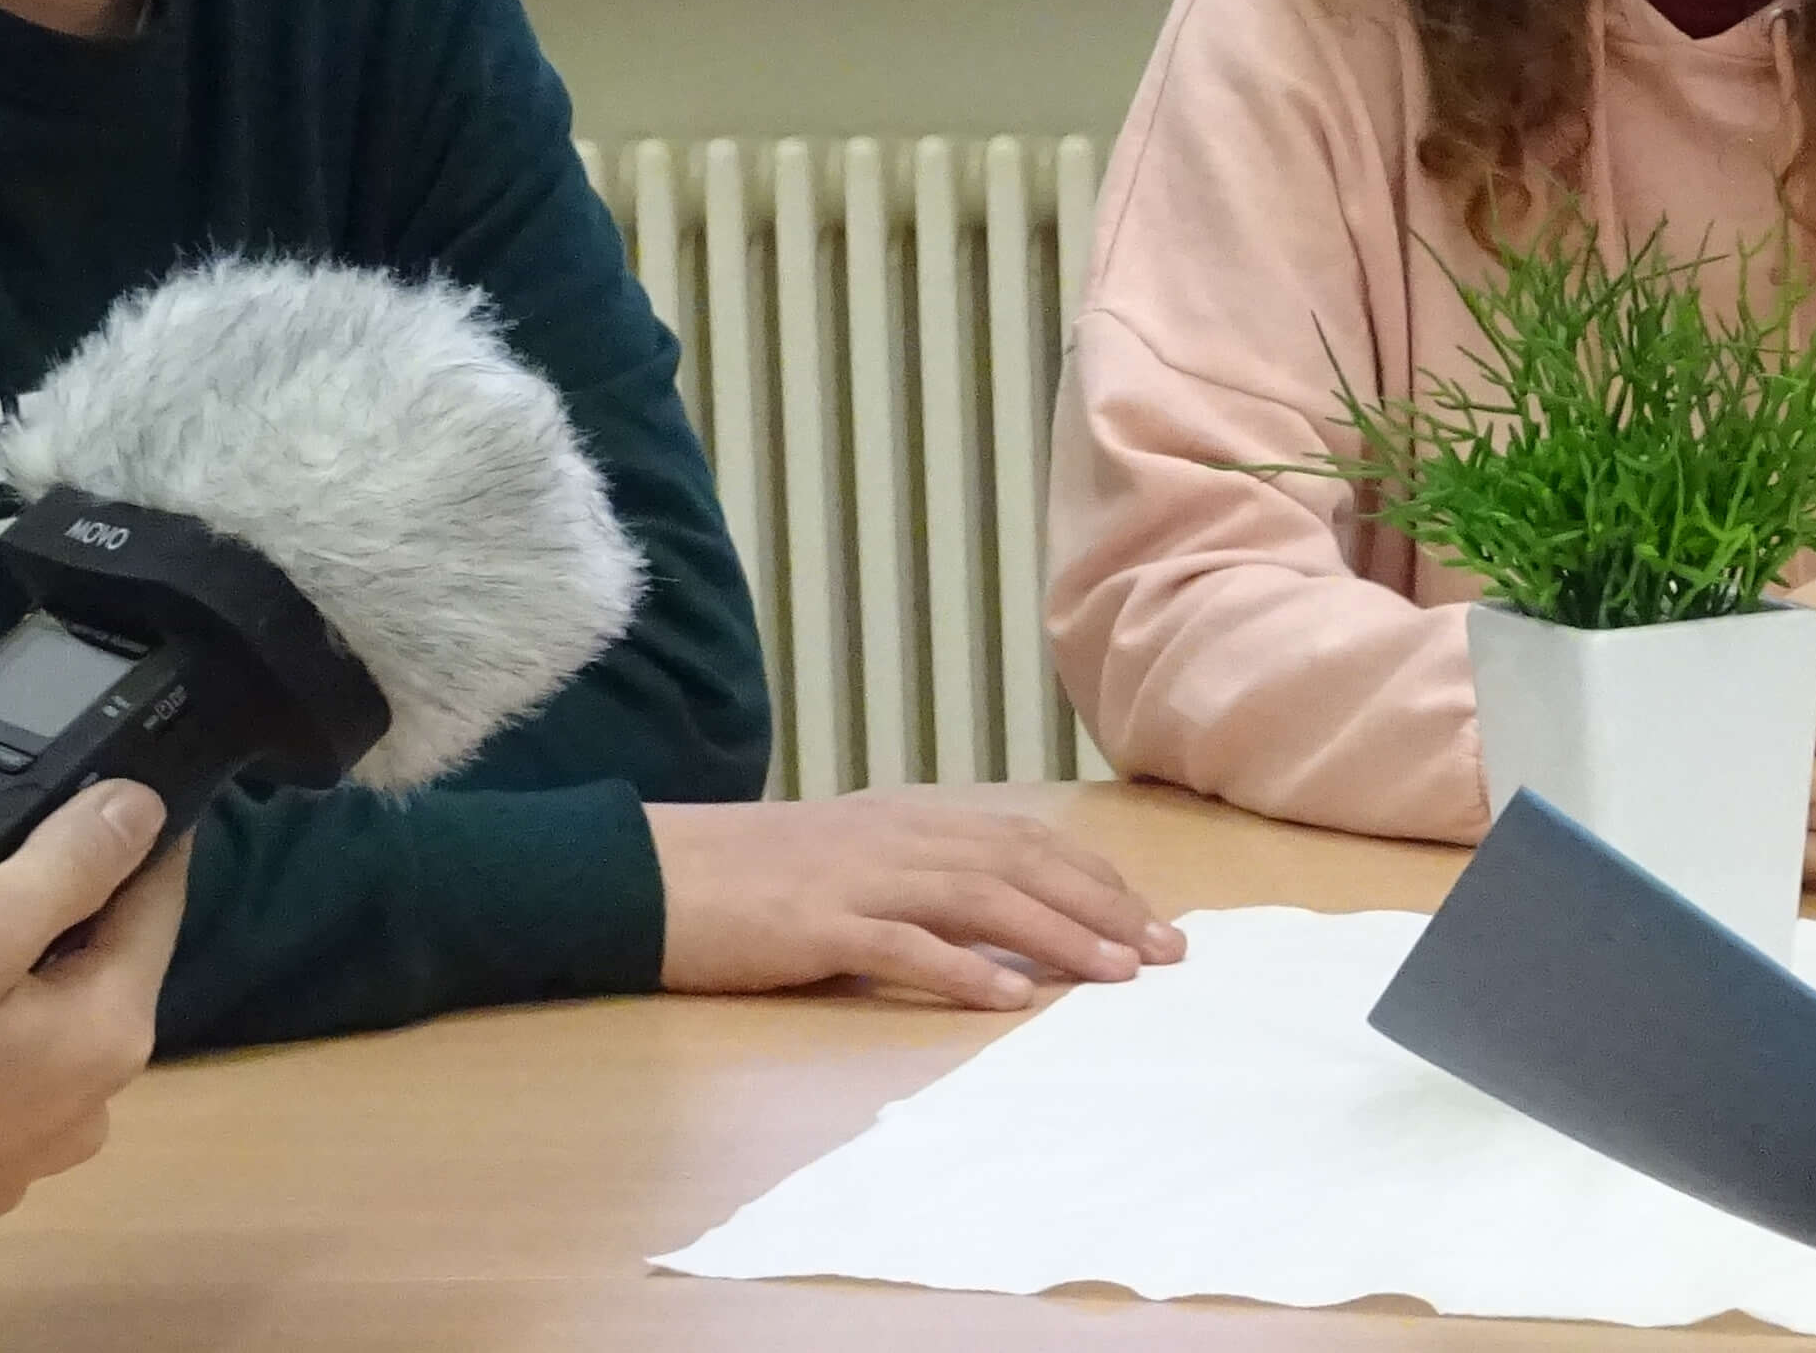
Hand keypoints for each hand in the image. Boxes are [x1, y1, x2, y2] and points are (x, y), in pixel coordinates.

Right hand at [0, 778, 187, 1295]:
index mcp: (111, 1038)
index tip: (100, 783)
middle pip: (96, 967)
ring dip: (0, 972)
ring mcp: (18, 1155)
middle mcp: (88, 1106)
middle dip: (55, 906)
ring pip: (35, 1024)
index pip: (157, 904)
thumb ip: (69, 864)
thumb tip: (148, 809)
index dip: (132, 835)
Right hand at [647, 796, 1182, 1007]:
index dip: (1096, 876)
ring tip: (1116, 973)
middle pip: (1024, 864)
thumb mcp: (849, 858)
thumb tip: (992, 919)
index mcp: (909, 820)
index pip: (1027, 839)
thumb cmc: (749, 876)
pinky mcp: (819, 924)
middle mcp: (898, 838)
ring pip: (983, 898)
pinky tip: (1011, 997)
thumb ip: (916, 876)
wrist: (650, 872)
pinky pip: (905, 945)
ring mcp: (859, 878)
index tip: (1150, 917)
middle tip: (1165, 952)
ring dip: (1059, 935)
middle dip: (1104, 907)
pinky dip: (965, 969)